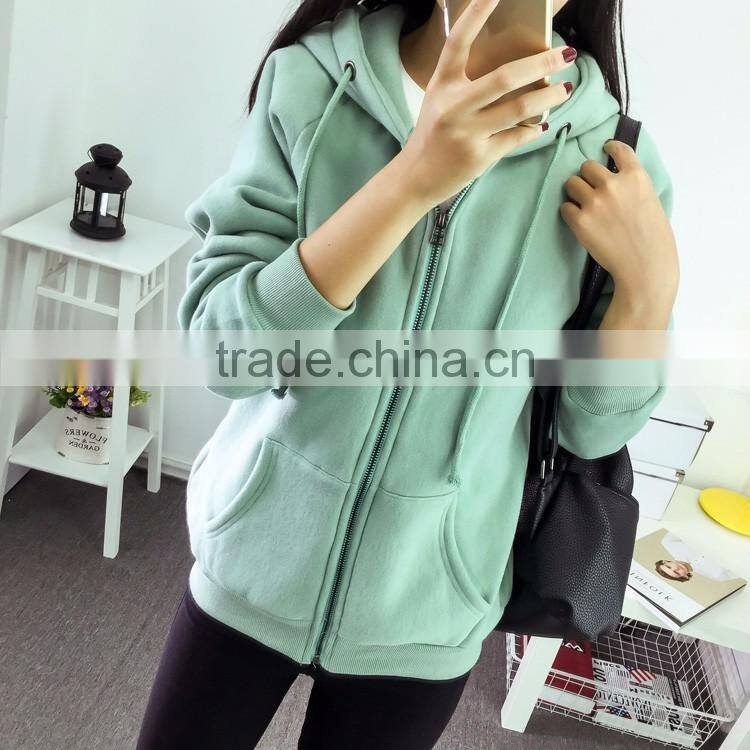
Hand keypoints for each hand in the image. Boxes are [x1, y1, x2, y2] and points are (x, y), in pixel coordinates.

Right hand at [396, 0, 576, 207]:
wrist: (416, 177)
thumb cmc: (433, 135)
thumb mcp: (441, 102)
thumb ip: (467, 85)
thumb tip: (519, 70)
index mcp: (442, 85)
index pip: (458, 42)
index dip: (476, 15)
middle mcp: (454, 107)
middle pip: (505, 78)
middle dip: (542, 62)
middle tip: (566, 54)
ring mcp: (467, 133)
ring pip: (520, 109)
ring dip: (549, 97)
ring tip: (564, 89)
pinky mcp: (479, 156)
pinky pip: (517, 138)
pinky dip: (534, 129)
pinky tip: (542, 123)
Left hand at [561, 140, 678, 327]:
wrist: (645, 266)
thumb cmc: (654, 238)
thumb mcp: (651, 201)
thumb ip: (633, 186)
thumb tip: (615, 178)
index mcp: (636, 177)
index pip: (619, 149)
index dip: (609, 147)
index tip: (604, 148)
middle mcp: (614, 184)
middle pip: (587, 166)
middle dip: (588, 177)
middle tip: (591, 190)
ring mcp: (595, 202)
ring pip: (572, 183)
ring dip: (575, 192)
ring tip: (583, 205)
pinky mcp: (579, 220)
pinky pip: (565, 207)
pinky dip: (570, 213)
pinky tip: (580, 221)